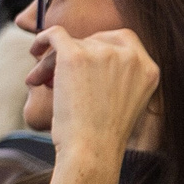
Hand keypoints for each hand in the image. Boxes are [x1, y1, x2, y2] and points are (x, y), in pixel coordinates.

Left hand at [29, 26, 159, 157]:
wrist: (91, 149)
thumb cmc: (102, 134)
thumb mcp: (126, 102)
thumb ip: (120, 77)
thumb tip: (92, 57)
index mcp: (149, 69)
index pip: (125, 38)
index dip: (100, 44)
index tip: (85, 55)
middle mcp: (130, 57)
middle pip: (93, 41)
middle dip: (73, 55)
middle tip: (54, 77)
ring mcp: (103, 53)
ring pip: (71, 43)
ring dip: (52, 61)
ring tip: (40, 83)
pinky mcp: (75, 55)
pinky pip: (55, 34)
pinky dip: (43, 39)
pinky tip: (34, 49)